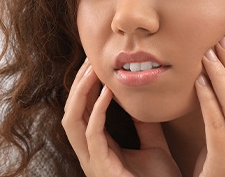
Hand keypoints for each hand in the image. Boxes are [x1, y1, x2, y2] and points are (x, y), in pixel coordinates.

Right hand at [62, 59, 181, 176]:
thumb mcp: (154, 145)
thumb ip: (145, 124)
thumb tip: (143, 100)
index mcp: (99, 147)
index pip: (83, 112)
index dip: (86, 87)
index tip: (95, 64)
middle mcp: (90, 153)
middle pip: (71, 112)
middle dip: (77, 84)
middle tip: (89, 59)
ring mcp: (93, 161)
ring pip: (72, 120)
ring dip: (80, 92)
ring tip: (93, 70)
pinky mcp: (101, 167)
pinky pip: (92, 133)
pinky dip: (98, 109)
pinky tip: (109, 91)